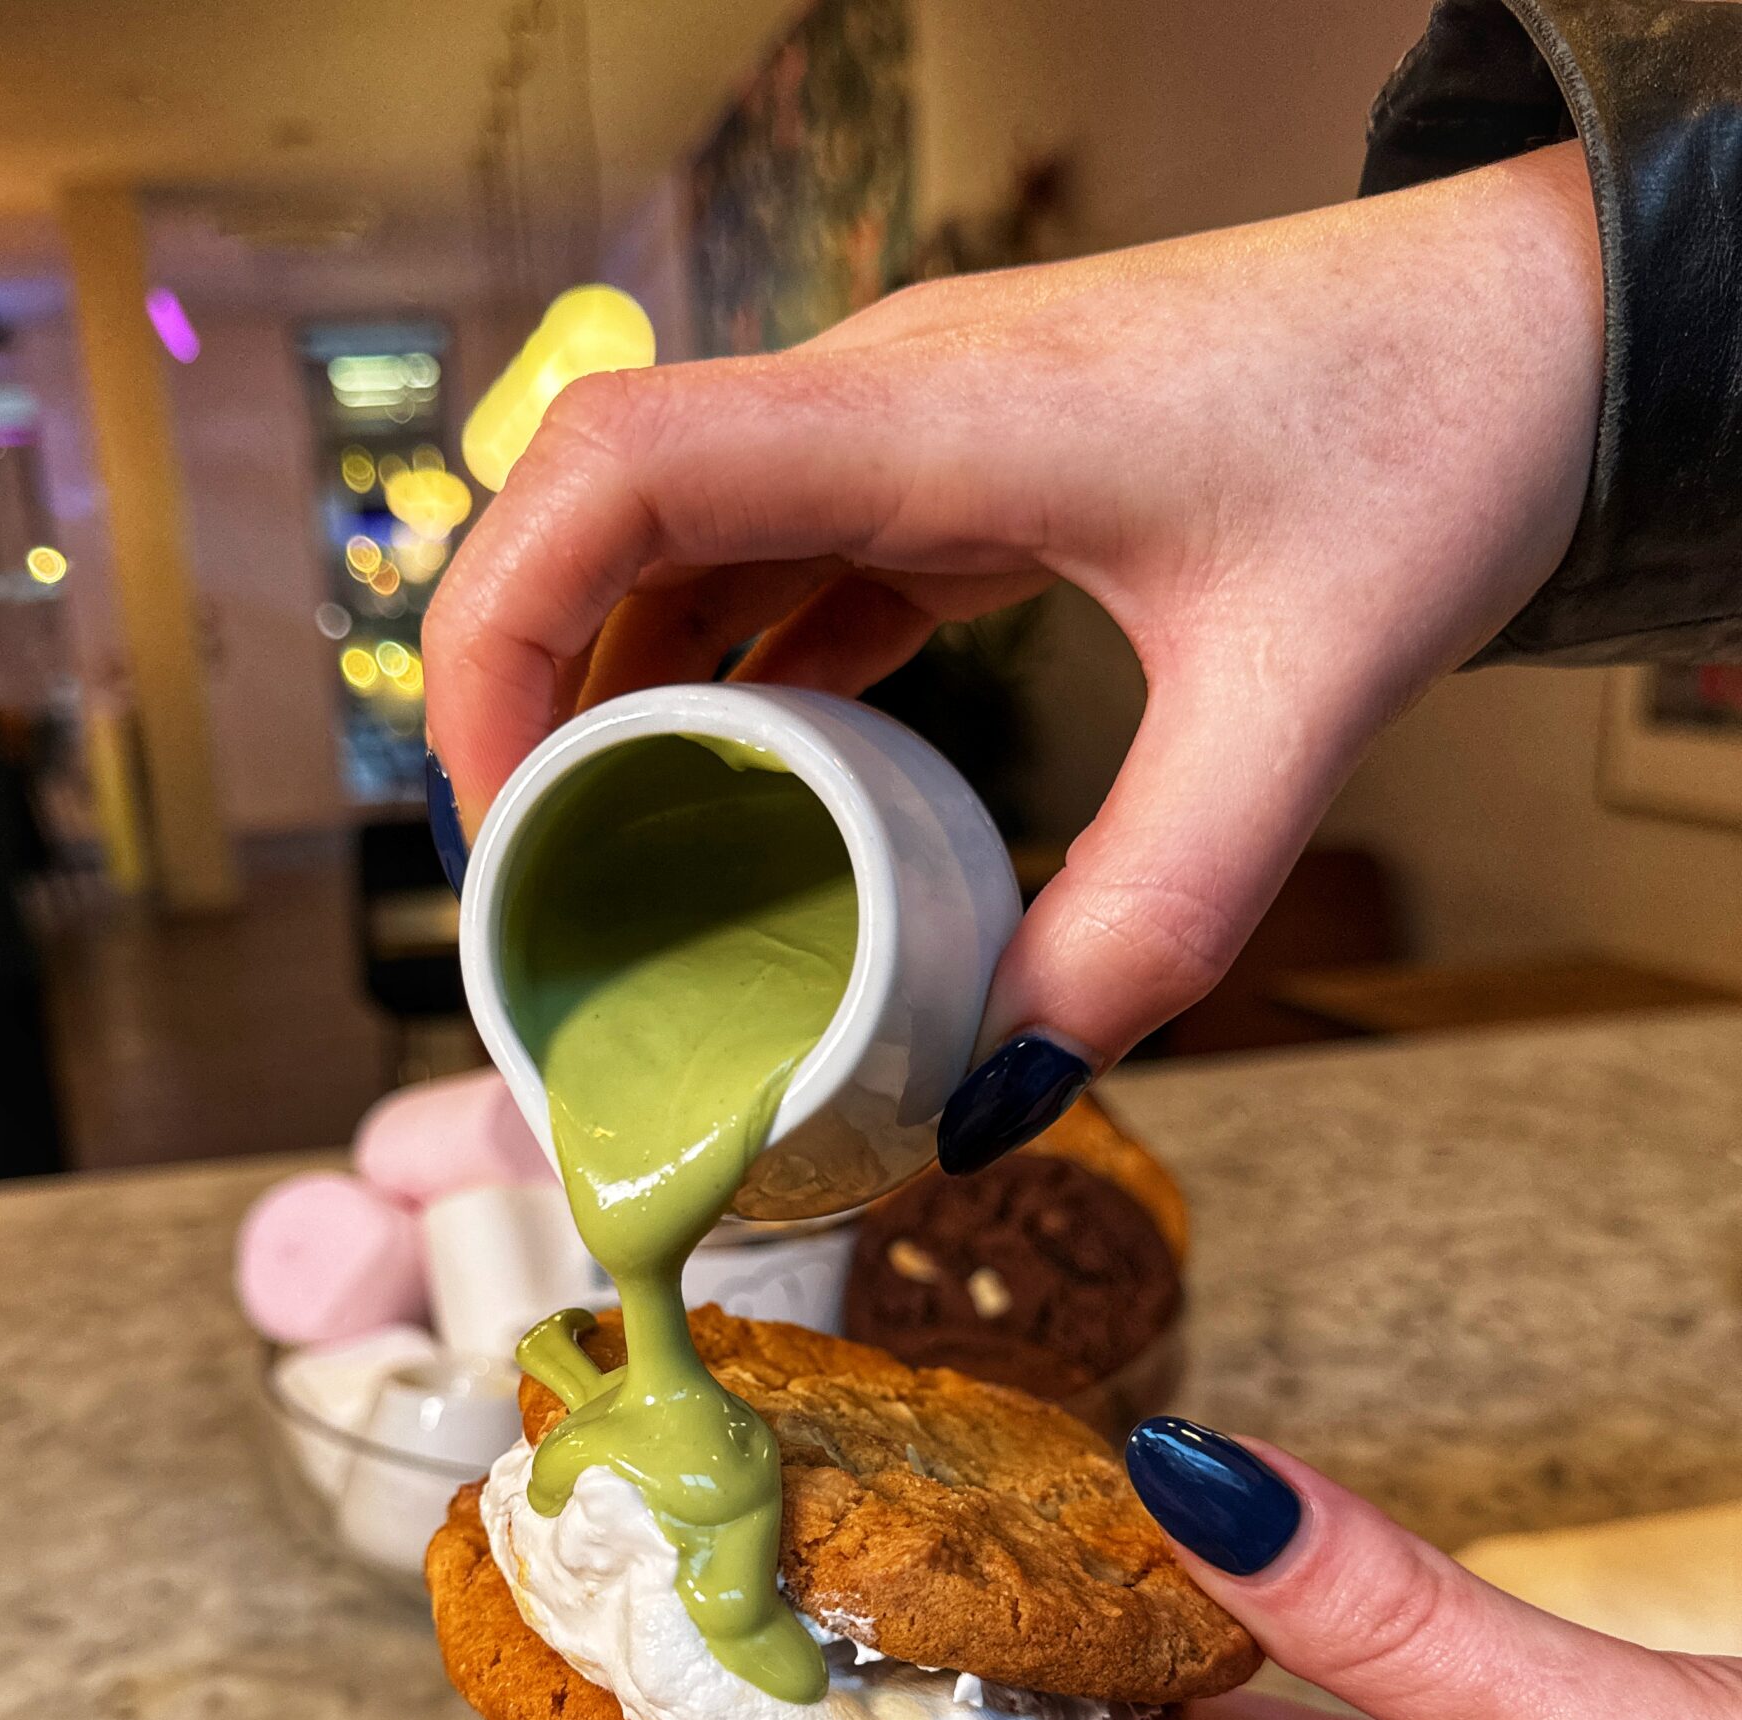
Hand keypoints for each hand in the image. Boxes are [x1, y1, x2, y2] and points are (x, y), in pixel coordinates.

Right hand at [424, 144, 1601, 1114]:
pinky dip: (732, 681)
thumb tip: (1002, 1083)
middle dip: (521, 683)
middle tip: (527, 873)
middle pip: (601, 506)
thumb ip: (1154, 913)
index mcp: (930, 411)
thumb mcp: (1296, 704)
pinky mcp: (960, 472)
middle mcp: (886, 398)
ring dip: (619, 688)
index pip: (610, 469)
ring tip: (607, 860)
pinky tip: (742, 792)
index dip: (495, 631)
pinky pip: (786, 569)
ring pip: (683, 542)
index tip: (490, 807)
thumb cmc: (1433, 438)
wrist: (1541, 325)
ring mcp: (915, 429)